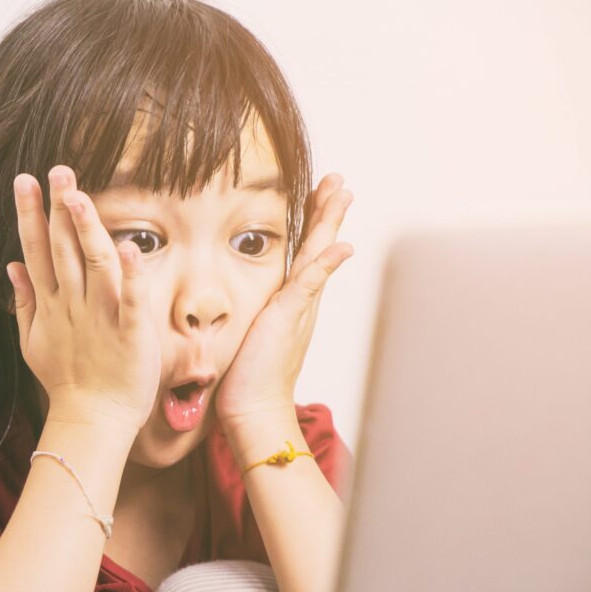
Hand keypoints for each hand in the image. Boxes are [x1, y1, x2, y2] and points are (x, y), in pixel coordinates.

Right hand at [6, 165, 160, 431]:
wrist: (92, 422)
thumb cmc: (68, 383)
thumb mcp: (33, 342)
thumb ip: (24, 301)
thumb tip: (10, 266)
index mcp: (52, 304)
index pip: (37, 251)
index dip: (31, 215)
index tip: (26, 180)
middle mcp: (72, 306)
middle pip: (62, 249)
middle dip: (58, 209)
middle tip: (57, 170)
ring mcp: (99, 319)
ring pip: (92, 266)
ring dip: (86, 230)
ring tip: (79, 197)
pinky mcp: (129, 334)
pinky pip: (130, 302)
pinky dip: (131, 277)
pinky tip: (131, 249)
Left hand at [214, 173, 354, 431]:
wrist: (254, 410)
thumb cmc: (247, 378)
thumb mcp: (251, 333)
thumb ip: (255, 311)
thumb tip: (249, 300)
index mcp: (289, 301)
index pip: (304, 252)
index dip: (313, 222)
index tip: (320, 193)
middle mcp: (300, 301)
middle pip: (319, 246)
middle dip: (329, 211)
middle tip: (340, 181)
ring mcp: (298, 309)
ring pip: (318, 256)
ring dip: (331, 224)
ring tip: (343, 194)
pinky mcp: (288, 318)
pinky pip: (309, 285)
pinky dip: (325, 264)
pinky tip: (342, 245)